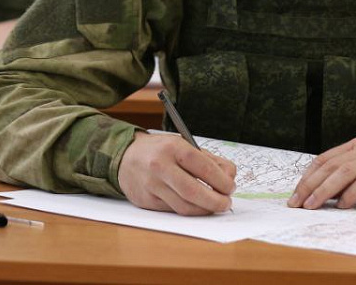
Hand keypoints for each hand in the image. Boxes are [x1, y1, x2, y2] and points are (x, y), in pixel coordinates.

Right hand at [117, 133, 236, 214]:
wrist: (125, 157)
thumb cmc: (161, 151)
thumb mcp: (184, 145)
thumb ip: (209, 160)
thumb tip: (229, 176)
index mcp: (173, 148)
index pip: (203, 167)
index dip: (221, 181)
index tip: (230, 187)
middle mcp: (160, 166)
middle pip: (193, 191)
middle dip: (215, 201)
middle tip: (226, 203)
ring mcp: (152, 185)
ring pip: (184, 206)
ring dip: (204, 210)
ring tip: (214, 206)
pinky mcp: (146, 201)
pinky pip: (173, 210)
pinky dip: (189, 210)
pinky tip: (197, 206)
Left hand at [287, 138, 355, 209]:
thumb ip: (352, 179)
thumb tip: (328, 195)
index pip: (325, 159)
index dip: (308, 176)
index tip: (296, 193)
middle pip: (329, 165)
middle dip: (310, 185)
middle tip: (296, 203)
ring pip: (343, 171)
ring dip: (324, 190)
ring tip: (312, 206)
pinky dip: (351, 193)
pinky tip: (342, 205)